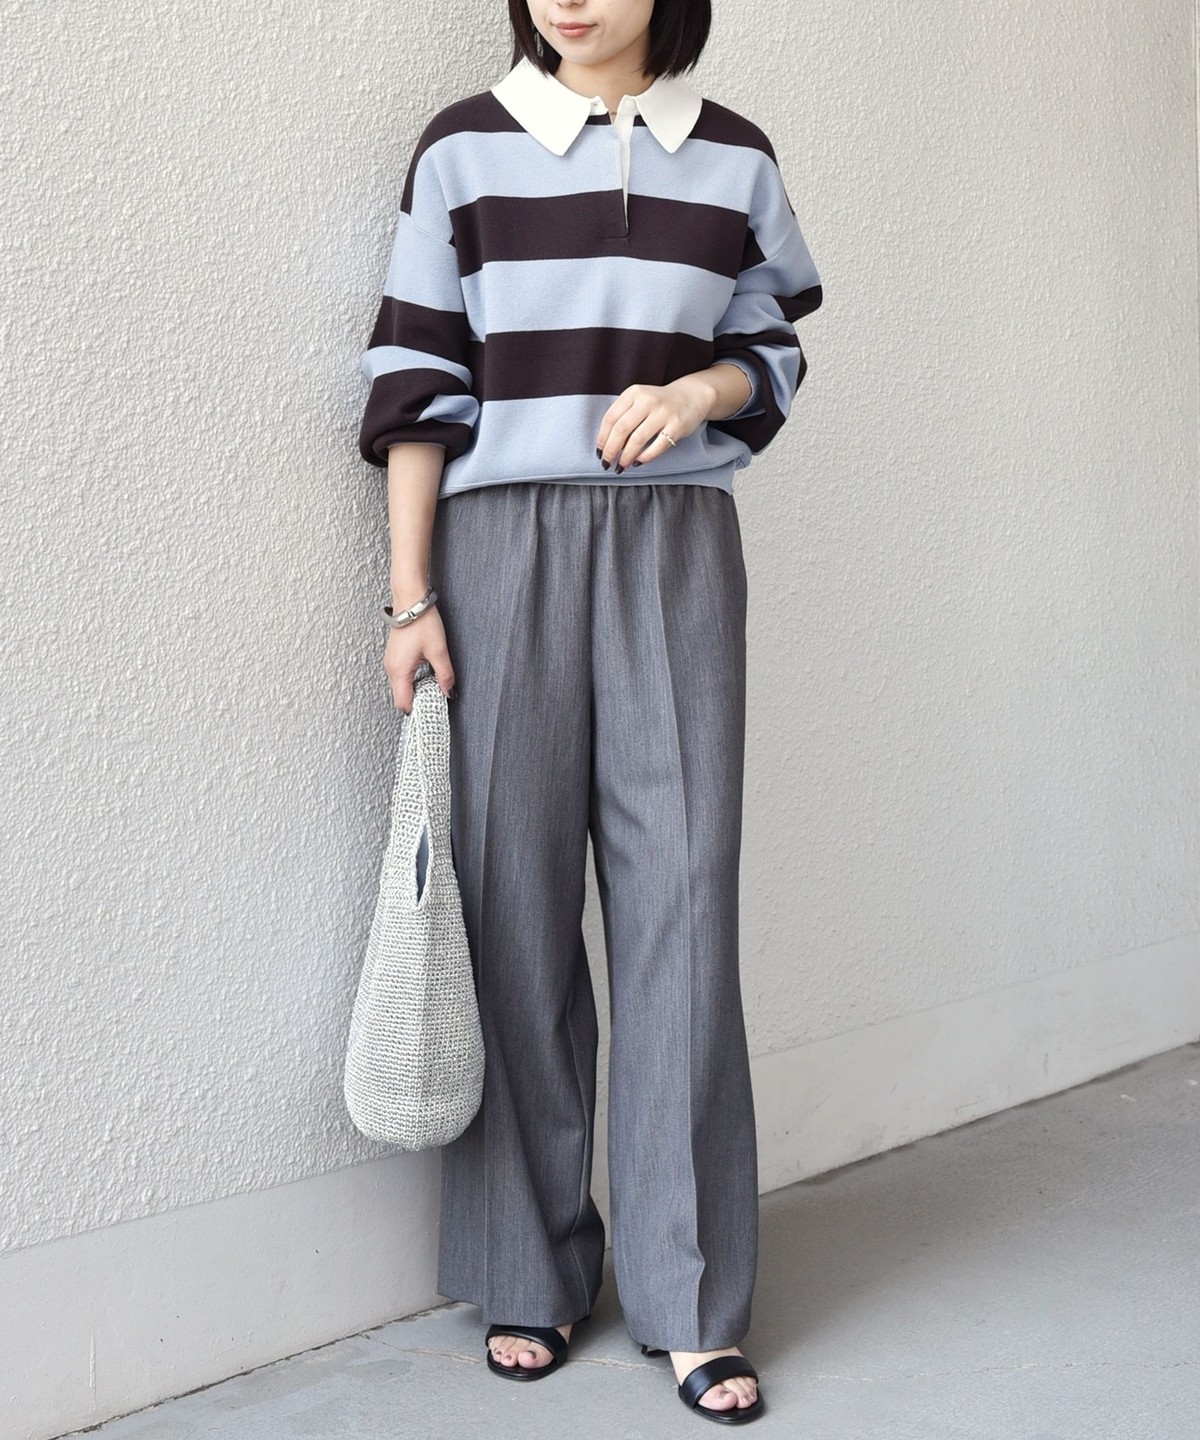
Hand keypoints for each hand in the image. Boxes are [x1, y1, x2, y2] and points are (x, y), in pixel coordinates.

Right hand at [383, 606, 454, 713]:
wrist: (411, 601)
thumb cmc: (421, 623)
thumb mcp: (438, 651)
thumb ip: (445, 675)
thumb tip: (449, 692)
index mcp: (399, 672)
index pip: (404, 704)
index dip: (418, 710)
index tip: (433, 709)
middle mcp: (391, 669)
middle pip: (401, 698)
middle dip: (418, 702)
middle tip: (437, 699)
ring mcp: (391, 662)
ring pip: (401, 687)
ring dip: (416, 690)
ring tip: (433, 686)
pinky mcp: (394, 656)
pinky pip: (400, 677)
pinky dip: (412, 681)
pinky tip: (425, 675)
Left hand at [595, 376, 714, 473]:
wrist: (692, 396)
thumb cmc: (659, 403)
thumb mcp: (639, 400)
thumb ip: (624, 416)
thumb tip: (608, 445)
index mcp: (633, 393)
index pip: (611, 418)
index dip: (602, 438)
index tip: (599, 452)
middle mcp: (647, 400)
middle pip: (621, 430)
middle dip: (611, 450)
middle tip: (607, 463)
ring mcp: (663, 413)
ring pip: (637, 440)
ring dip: (626, 457)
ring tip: (621, 466)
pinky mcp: (677, 426)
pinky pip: (657, 446)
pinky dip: (645, 457)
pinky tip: (638, 462)